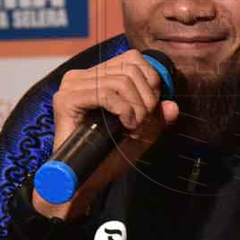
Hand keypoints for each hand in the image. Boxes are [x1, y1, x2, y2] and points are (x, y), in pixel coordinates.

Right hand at [34, 50, 179, 218]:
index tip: (152, 108)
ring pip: (121, 81)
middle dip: (146, 97)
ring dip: (137, 107)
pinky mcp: (66, 99)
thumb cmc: (108, 157)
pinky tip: (125, 125)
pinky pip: (106, 93)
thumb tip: (172, 106)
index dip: (151, 80)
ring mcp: (72, 86)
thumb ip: (157, 118)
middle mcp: (82, 76)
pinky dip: (123, 109)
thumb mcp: (141, 134)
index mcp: (97, 76)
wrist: (85, 180)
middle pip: (130, 69)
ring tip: (134, 127)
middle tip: (143, 122)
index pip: (132, 58)